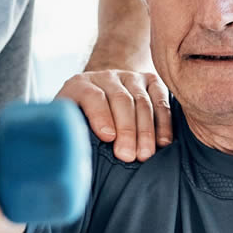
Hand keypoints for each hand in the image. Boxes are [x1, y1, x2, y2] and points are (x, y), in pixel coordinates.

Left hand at [57, 70, 171, 161]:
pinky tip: (163, 142)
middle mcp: (106, 77)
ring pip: (142, 102)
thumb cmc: (81, 120)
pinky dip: (164, 122)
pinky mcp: (151, 81)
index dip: (100, 116)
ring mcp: (130, 77)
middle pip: (121, 100)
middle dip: (126, 130)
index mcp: (80, 85)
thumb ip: (67, 133)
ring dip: (146, 131)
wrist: (101, 95)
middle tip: (128, 156)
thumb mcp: (67, 122)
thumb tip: (71, 156)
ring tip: (145, 155)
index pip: (93, 96)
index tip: (107, 138)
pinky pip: (161, 101)